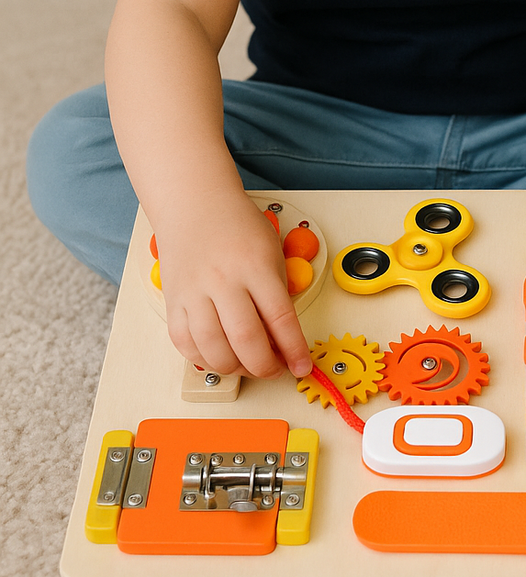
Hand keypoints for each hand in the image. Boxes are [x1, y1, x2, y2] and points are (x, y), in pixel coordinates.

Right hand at [156, 194, 312, 379]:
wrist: (194, 205)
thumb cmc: (237, 227)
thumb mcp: (272, 253)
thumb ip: (277, 294)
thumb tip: (283, 341)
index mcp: (255, 265)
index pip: (280, 318)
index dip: (294, 349)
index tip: (301, 366)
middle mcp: (222, 280)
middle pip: (246, 340)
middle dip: (265, 367)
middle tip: (275, 370)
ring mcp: (194, 293)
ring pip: (213, 349)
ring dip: (236, 369)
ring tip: (249, 365)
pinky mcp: (172, 302)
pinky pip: (185, 344)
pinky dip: (205, 359)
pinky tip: (220, 356)